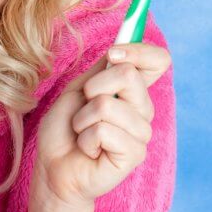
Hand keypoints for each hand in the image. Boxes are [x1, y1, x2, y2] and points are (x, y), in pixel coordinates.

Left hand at [30, 42, 171, 208]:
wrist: (53, 166)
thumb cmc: (65, 128)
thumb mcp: (78, 89)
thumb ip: (101, 70)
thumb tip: (119, 46)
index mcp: (132, 90)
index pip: (158, 60)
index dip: (140, 50)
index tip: (114, 53)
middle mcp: (142, 109)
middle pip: (129, 75)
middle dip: (93, 86)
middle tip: (84, 105)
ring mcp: (141, 133)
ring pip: (107, 105)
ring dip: (83, 118)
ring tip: (83, 132)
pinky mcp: (134, 155)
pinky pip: (104, 131)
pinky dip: (86, 138)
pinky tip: (89, 149)